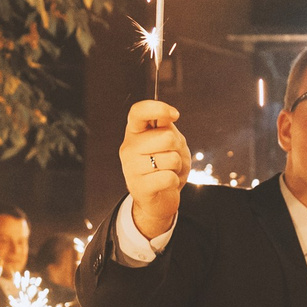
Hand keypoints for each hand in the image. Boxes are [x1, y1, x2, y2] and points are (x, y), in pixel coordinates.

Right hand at [121, 100, 191, 241]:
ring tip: (167, 171)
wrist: (160, 198)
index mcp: (135, 131)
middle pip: (167, 137)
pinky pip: (168, 178)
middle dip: (177, 148)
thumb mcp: (169, 141)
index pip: (138, 111)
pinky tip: (165, 184)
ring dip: (177, 167)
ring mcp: (131, 168)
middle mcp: (129, 147)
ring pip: (171, 159)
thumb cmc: (166, 165)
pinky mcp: (138, 187)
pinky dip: (174, 181)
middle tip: (170, 157)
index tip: (175, 115)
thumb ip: (166, 126)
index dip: (158, 108)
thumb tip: (167, 115)